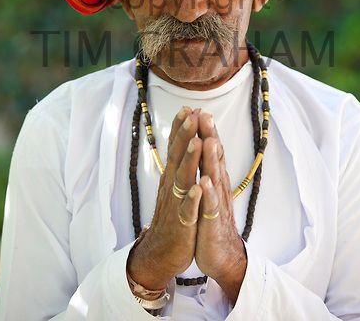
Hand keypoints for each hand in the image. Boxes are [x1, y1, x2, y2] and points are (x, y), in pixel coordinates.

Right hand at [127, 106, 202, 291]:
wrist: (161, 252)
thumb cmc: (172, 216)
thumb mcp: (173, 187)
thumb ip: (177, 164)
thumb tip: (180, 140)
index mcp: (172, 177)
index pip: (175, 148)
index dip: (180, 129)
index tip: (187, 107)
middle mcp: (172, 187)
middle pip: (177, 157)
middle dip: (184, 135)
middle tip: (191, 114)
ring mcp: (176, 204)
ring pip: (182, 179)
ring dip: (189, 160)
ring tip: (196, 142)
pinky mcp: (182, 225)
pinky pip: (188, 210)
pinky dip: (192, 199)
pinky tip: (198, 188)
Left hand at [195, 112, 246, 301]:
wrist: (221, 254)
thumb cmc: (210, 217)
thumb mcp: (208, 189)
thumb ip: (207, 166)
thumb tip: (204, 142)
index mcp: (213, 178)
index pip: (209, 150)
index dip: (204, 130)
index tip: (197, 108)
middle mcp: (217, 187)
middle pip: (213, 158)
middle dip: (209, 136)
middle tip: (205, 114)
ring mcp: (216, 204)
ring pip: (214, 178)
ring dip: (210, 159)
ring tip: (207, 140)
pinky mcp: (212, 223)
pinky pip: (210, 207)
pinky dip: (207, 194)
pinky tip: (204, 183)